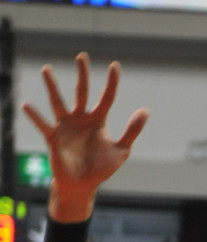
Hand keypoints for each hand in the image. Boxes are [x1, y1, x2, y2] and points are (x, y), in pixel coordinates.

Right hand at [22, 53, 148, 219]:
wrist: (82, 185)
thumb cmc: (101, 168)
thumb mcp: (121, 150)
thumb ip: (132, 131)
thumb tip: (145, 110)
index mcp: (98, 120)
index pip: (106, 97)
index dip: (112, 83)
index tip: (115, 66)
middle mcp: (80, 118)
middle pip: (81, 91)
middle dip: (82, 75)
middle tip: (82, 56)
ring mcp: (66, 126)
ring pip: (58, 102)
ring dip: (52, 86)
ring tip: (47, 69)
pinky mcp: (53, 138)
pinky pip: (42, 124)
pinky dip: (34, 116)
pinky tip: (27, 105)